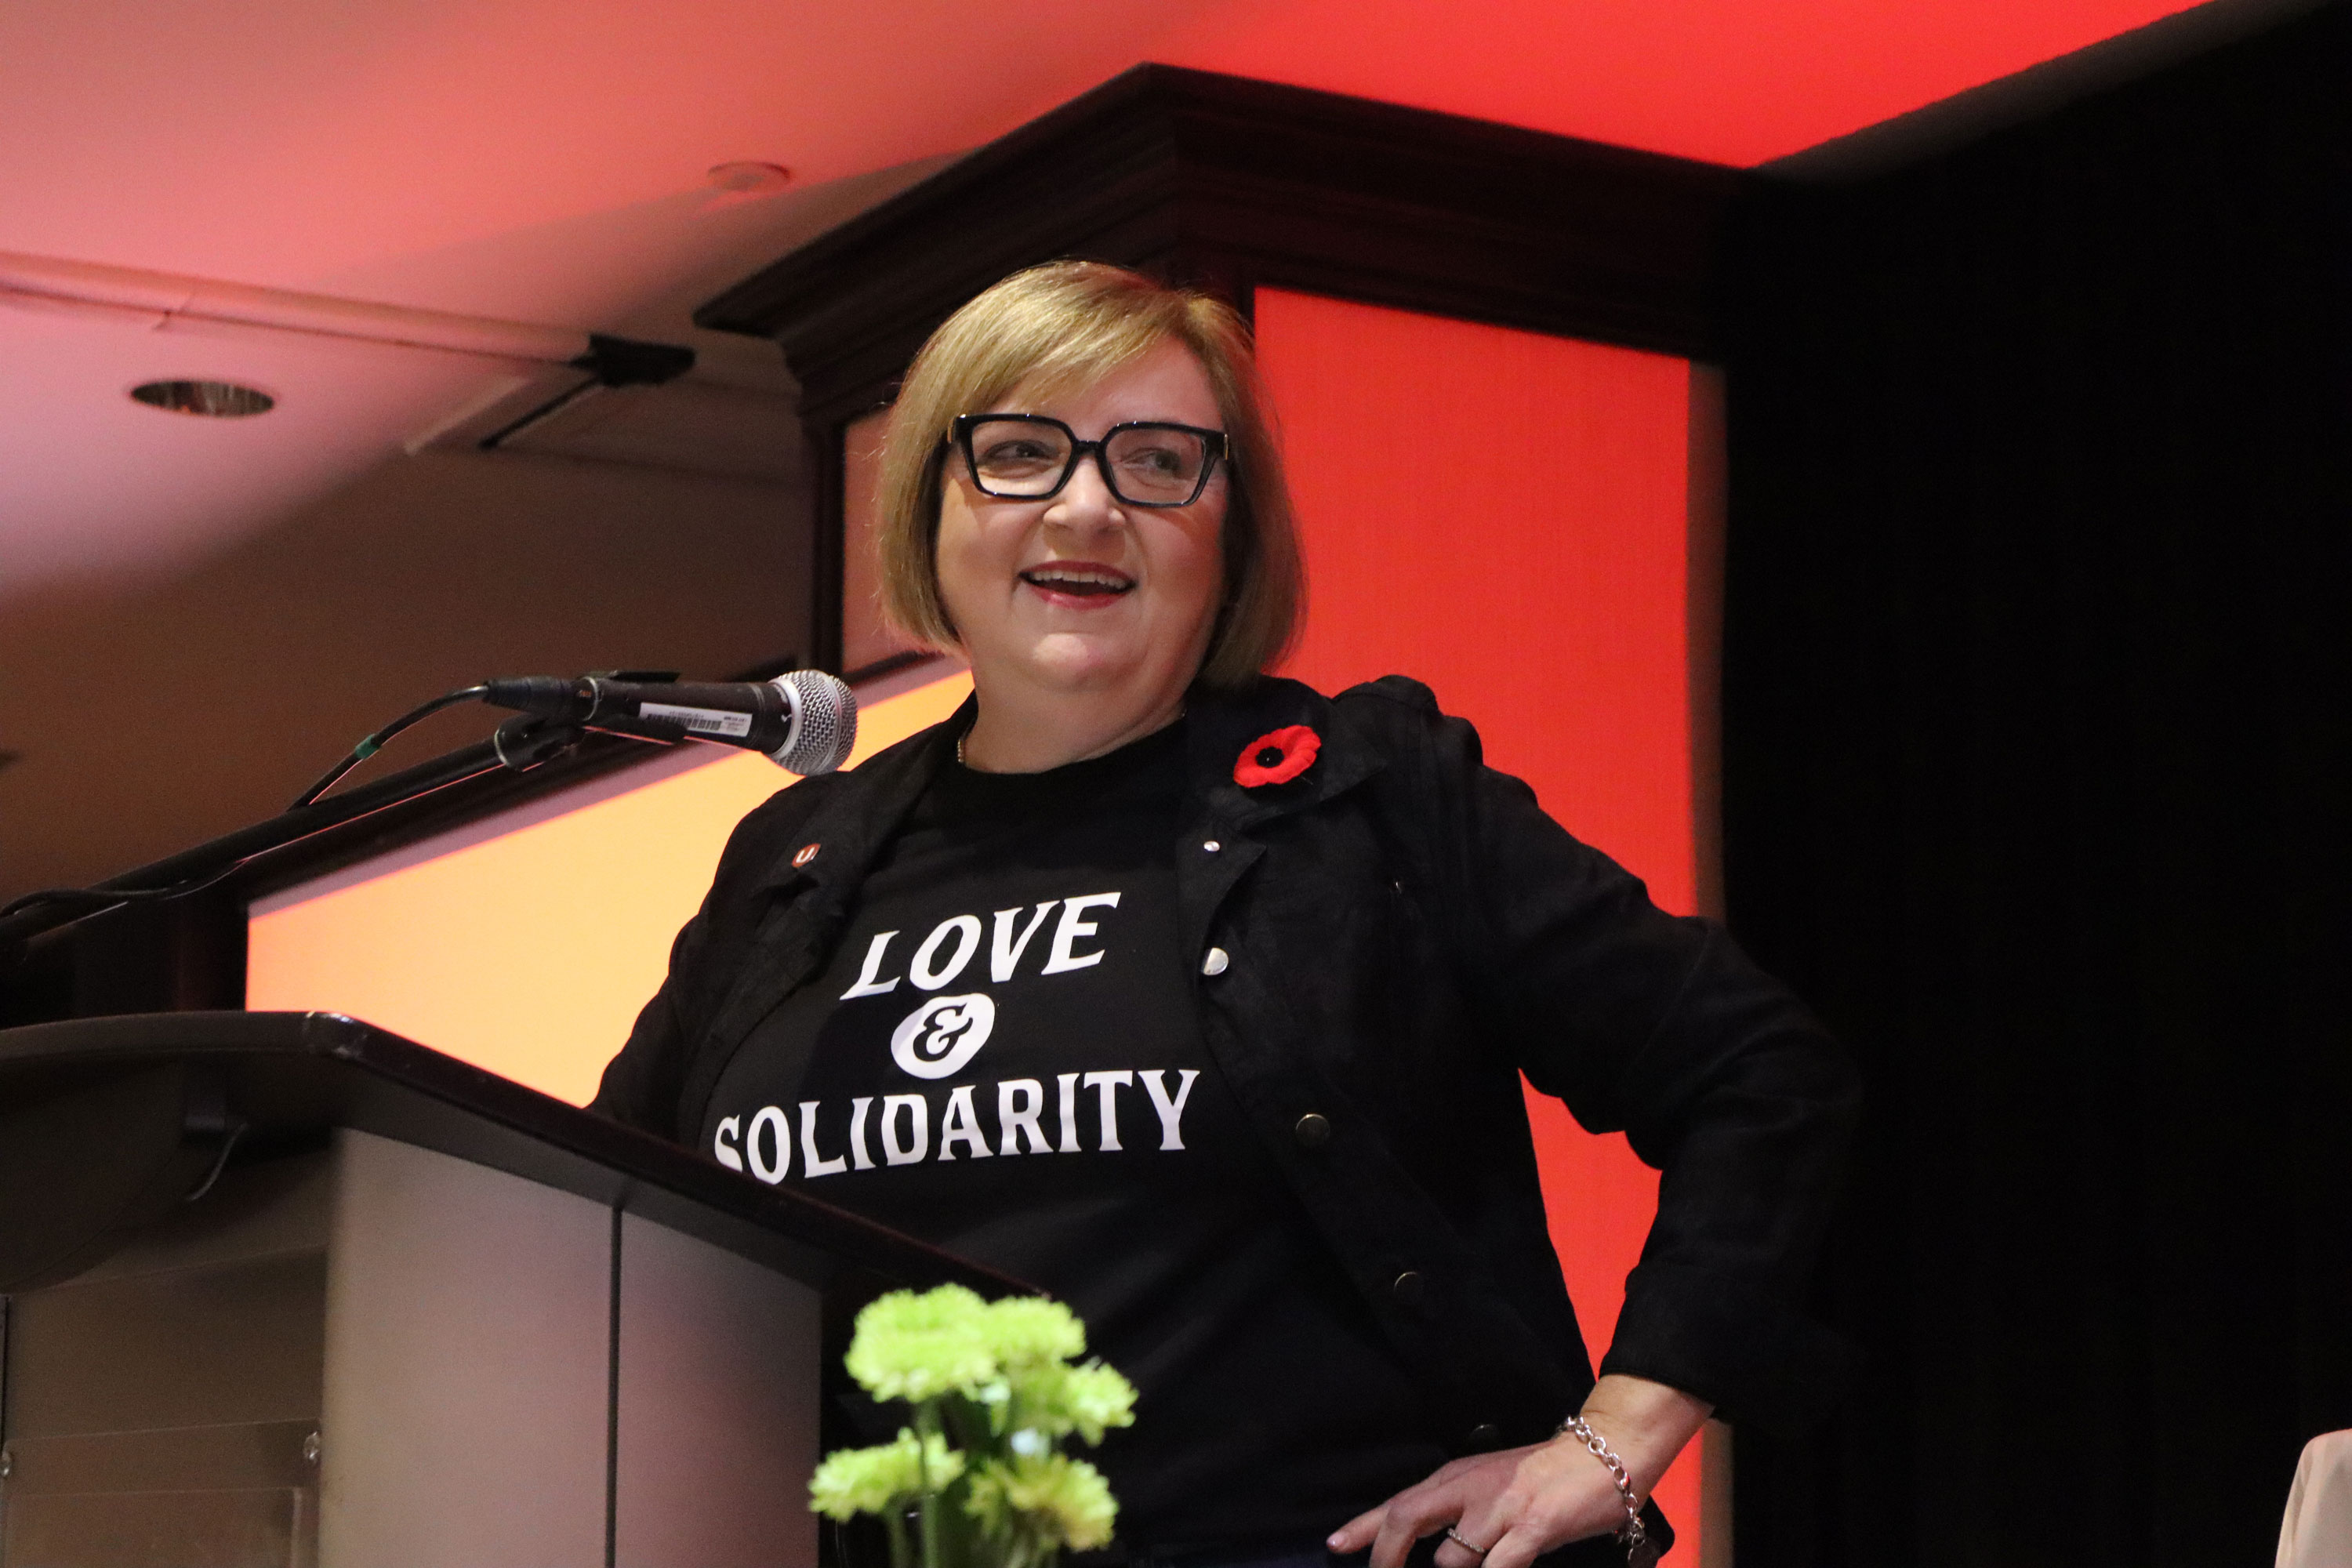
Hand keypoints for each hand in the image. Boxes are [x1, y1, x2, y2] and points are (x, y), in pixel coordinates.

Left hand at [1325, 1376, 1710, 1567]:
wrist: (1599, 1456)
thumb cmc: (1538, 1477)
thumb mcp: (1486, 1484)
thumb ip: (1452, 1511)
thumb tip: (1420, 1546)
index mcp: (1455, 1478)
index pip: (1397, 1503)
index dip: (1362, 1528)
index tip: (1333, 1546)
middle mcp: (1469, 1490)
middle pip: (1407, 1519)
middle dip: (1385, 1557)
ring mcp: (1500, 1509)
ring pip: (1452, 1559)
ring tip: (1477, 1564)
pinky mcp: (1532, 1528)